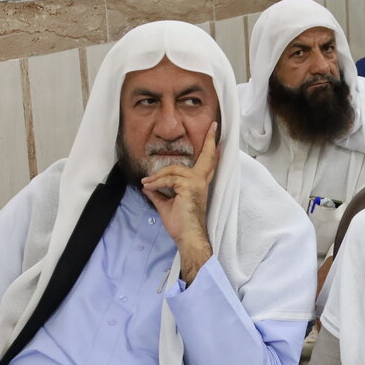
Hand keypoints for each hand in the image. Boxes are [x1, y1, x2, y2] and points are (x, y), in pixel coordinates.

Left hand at [142, 122, 216, 283]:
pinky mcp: (190, 187)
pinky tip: (150, 189)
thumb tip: (149, 187)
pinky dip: (156, 184)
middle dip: (209, 142)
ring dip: (157, 177)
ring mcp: (197, 184)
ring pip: (174, 170)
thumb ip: (160, 193)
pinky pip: (168, 179)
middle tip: (214, 127)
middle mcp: (201, 182)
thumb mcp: (166, 205)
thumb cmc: (181, 225)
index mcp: (199, 185)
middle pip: (204, 158)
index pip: (207, 165)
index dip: (212, 151)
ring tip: (147, 185)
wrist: (187, 238)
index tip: (217, 137)